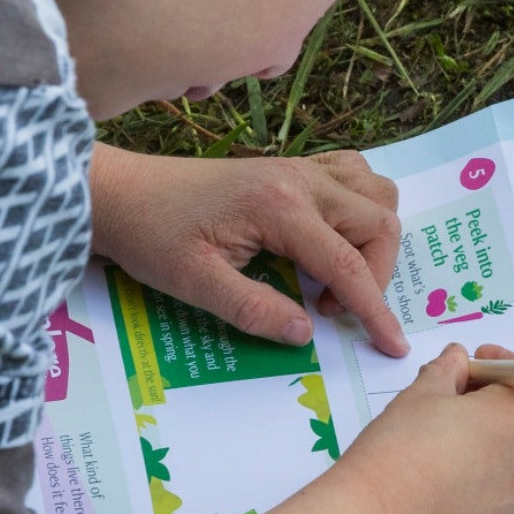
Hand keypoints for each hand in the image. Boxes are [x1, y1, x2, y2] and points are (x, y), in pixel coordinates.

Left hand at [88, 144, 407, 356]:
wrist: (120, 192)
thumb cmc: (150, 236)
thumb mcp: (194, 283)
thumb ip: (253, 309)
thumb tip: (306, 333)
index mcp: (279, 207)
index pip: (347, 264)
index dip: (375, 310)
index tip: (393, 346)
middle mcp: (299, 179)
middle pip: (378, 222)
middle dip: (377, 274)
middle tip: (331, 310)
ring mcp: (297, 167)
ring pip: (375, 192)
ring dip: (374, 237)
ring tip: (335, 274)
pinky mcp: (289, 167)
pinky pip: (353, 173)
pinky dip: (361, 204)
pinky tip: (336, 233)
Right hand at [229, 346, 513, 513]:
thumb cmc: (399, 452)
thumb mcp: (421, 394)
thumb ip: (450, 369)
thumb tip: (459, 360)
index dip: (497, 364)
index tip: (473, 366)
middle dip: (503, 405)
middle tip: (461, 406)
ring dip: (506, 445)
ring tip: (462, 449)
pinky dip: (502, 483)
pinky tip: (465, 485)